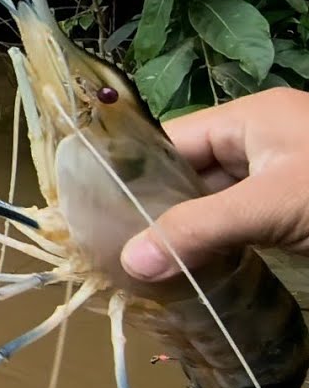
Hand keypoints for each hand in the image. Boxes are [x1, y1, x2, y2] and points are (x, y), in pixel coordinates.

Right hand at [120, 87, 308, 281]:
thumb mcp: (266, 206)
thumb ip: (198, 230)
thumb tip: (129, 262)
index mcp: (246, 119)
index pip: (171, 142)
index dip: (134, 175)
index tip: (97, 213)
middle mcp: (256, 141)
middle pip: (189, 173)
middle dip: (157, 209)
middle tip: (116, 248)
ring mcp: (276, 176)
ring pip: (213, 202)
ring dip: (187, 232)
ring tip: (142, 264)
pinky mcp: (290, 208)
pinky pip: (240, 222)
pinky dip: (216, 244)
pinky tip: (188, 268)